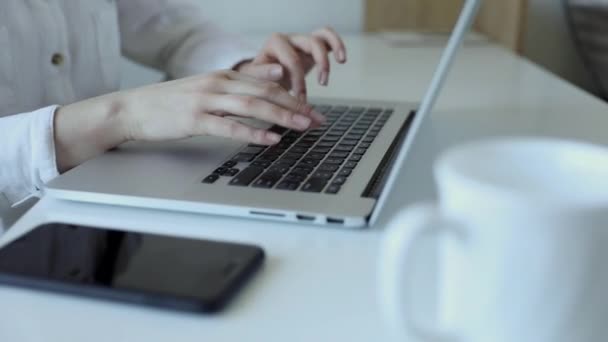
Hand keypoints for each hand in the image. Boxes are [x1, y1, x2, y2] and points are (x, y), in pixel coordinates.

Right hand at [53, 70, 324, 171]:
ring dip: (282, 117)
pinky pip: (230, 126)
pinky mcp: (195, 119)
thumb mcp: (209, 87)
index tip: (314, 110)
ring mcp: (207, 100)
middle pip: (267, 92)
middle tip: (319, 120)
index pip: (268, 83)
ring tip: (304, 126)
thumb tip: (274, 77)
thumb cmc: (172, 102)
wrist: (134, 109)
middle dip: (297, 107)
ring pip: (253, 106)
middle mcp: (219, 84)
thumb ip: (240, 83)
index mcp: (224, 76)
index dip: (295, 96)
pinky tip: (271, 140)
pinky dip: (253, 133)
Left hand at [236, 27, 346, 99]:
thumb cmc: (258, 79)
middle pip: (311, 44)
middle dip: (319, 66)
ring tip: (336, 68)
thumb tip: (279, 71)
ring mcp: (302, 40)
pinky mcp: (312, 45)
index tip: (300, 100)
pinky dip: (336, 44)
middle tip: (322, 85)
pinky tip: (342, 59)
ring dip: (331, 54)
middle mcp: (290, 39)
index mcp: (275, 43)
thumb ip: (263, 74)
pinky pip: (327, 36)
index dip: (300, 81)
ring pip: (322, 37)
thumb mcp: (254, 79)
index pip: (293, 59)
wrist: (261, 77)